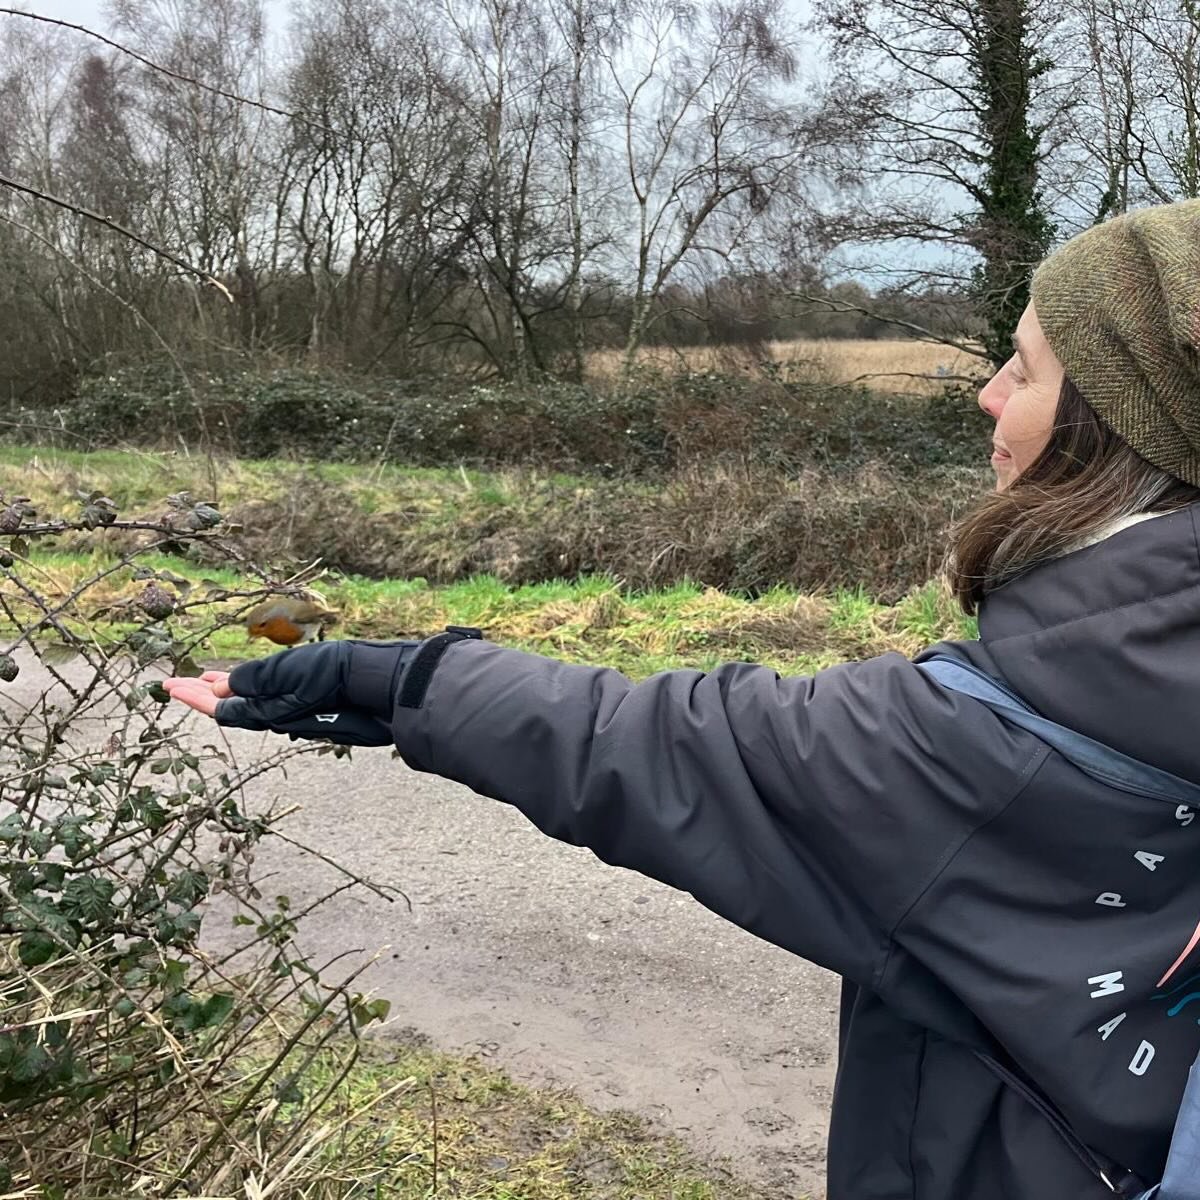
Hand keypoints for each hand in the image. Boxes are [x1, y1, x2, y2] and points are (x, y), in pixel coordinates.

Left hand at [163, 639, 418, 746]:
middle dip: (202, 695)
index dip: (191, 697)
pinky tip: (250, 685)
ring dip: (224, 692)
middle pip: (231, 707)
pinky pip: (268, 699)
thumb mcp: (289, 672)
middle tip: (178, 684)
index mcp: (268, 710)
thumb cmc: (337, 676)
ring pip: (249, 703)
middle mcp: (277, 715)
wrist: (379, 684)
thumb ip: (254, 679)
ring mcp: (293, 712)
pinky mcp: (309, 705)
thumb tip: (221, 689)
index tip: (167, 687)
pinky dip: (249, 690)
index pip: (220, 707)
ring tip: (206, 681)